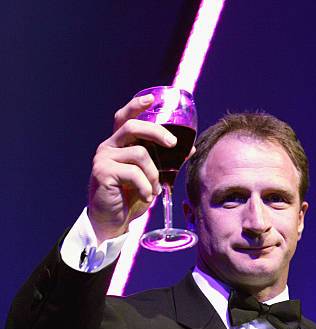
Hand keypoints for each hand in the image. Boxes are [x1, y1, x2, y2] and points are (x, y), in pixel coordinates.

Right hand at [88, 94, 177, 243]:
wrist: (111, 222)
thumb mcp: (150, 178)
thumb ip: (164, 162)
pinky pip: (133, 173)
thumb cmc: (129, 199)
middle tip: (173, 144)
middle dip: (156, 132)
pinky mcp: (102, 173)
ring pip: (139, 154)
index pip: (124, 117)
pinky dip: (145, 187)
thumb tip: (190, 149)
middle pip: (132, 127)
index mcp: (118, 144)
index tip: (152, 98)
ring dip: (153, 174)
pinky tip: (145, 198)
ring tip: (153, 191)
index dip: (137, 106)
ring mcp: (103, 159)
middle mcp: (108, 147)